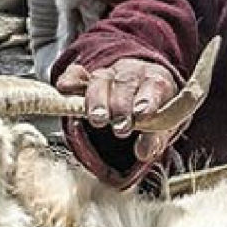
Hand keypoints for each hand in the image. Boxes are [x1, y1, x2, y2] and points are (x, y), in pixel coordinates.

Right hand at [56, 58, 179, 163]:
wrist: (140, 91)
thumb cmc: (153, 110)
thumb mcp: (162, 126)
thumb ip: (155, 139)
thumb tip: (143, 153)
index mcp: (156, 81)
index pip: (154, 86)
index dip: (148, 100)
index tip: (142, 114)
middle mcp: (131, 73)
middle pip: (125, 83)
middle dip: (121, 105)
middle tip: (120, 127)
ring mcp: (108, 74)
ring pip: (101, 80)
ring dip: (97, 100)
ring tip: (97, 119)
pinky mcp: (86, 78)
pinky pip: (76, 74)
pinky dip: (70, 80)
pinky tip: (64, 88)